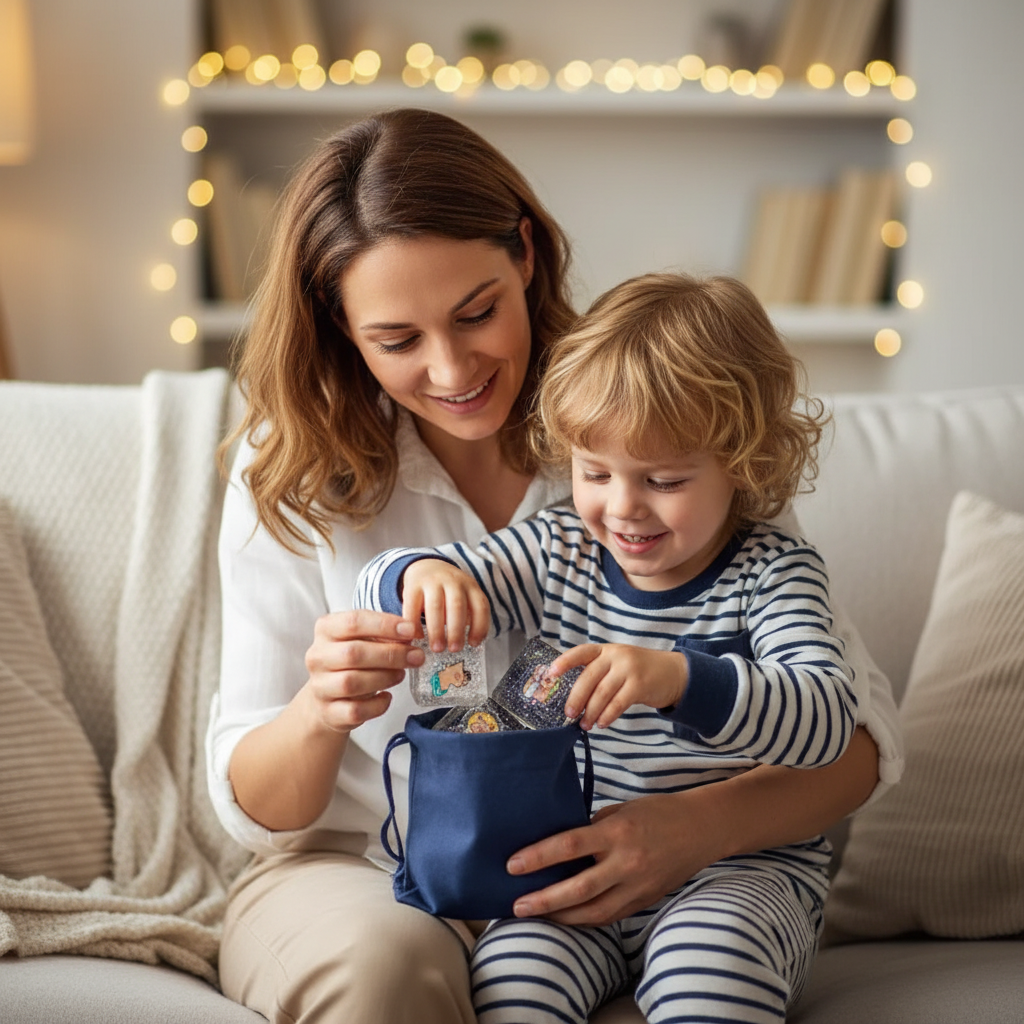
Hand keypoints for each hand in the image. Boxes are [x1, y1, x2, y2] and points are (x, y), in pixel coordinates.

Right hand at [303, 609, 424, 732]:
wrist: (328, 698)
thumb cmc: (351, 662)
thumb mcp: (363, 639)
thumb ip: (383, 634)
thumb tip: (411, 633)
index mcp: (326, 630)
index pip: (353, 621)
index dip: (385, 625)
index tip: (411, 630)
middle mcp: (317, 656)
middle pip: (353, 653)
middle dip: (391, 654)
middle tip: (416, 656)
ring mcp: (320, 686)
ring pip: (352, 682)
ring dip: (384, 677)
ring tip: (401, 674)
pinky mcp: (328, 712)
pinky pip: (356, 711)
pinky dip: (377, 705)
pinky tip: (386, 697)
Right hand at [401, 558, 490, 652]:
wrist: (426, 566)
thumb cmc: (449, 592)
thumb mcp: (465, 597)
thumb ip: (468, 616)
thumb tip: (468, 645)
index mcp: (471, 586)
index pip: (480, 606)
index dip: (479, 627)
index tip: (473, 644)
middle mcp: (453, 581)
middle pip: (457, 606)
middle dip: (456, 630)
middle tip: (454, 649)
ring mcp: (432, 581)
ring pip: (435, 606)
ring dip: (436, 630)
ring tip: (437, 648)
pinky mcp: (413, 586)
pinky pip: (412, 606)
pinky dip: (414, 623)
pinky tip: (417, 636)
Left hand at [506, 789, 724, 925]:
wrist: (703, 828)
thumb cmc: (657, 812)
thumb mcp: (622, 810)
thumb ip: (593, 827)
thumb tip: (561, 844)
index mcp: (618, 831)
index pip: (570, 845)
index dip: (538, 857)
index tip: (513, 865)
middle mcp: (627, 861)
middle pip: (578, 888)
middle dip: (544, 900)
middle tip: (517, 906)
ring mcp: (638, 885)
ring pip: (593, 912)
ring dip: (562, 917)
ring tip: (537, 915)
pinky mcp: (645, 900)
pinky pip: (610, 916)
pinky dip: (586, 919)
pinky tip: (567, 918)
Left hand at [553, 644, 687, 729]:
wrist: (673, 672)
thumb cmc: (638, 671)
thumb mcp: (617, 664)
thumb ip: (598, 675)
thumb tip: (574, 701)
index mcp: (605, 650)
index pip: (581, 652)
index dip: (565, 662)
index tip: (550, 673)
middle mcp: (615, 655)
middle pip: (589, 677)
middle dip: (577, 697)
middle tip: (569, 714)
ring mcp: (628, 669)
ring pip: (602, 692)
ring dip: (591, 711)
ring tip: (585, 725)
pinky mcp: (640, 684)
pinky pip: (618, 703)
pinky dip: (608, 715)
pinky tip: (602, 723)